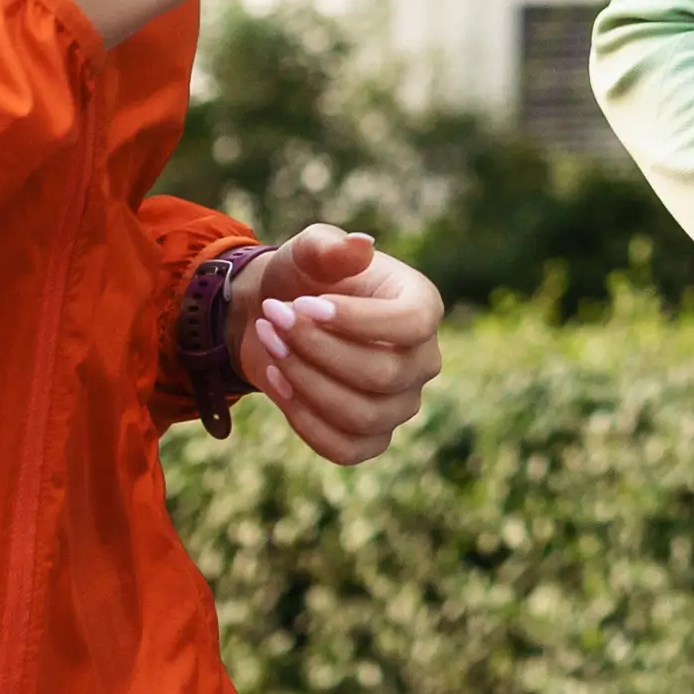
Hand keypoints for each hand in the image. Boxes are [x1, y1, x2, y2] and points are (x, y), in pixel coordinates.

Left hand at [243, 227, 444, 463]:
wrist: (276, 318)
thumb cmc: (302, 279)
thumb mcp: (308, 252)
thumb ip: (330, 247)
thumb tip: (361, 245)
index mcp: (422, 306)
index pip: (412, 324)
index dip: (358, 321)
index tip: (303, 304)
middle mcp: (423, 360)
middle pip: (383, 375)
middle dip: (317, 349)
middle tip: (273, 317)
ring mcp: (400, 405)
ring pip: (361, 414)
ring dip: (305, 382)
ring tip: (270, 344)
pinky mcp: (371, 438)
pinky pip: (345, 448)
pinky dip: (304, 420)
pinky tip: (276, 381)